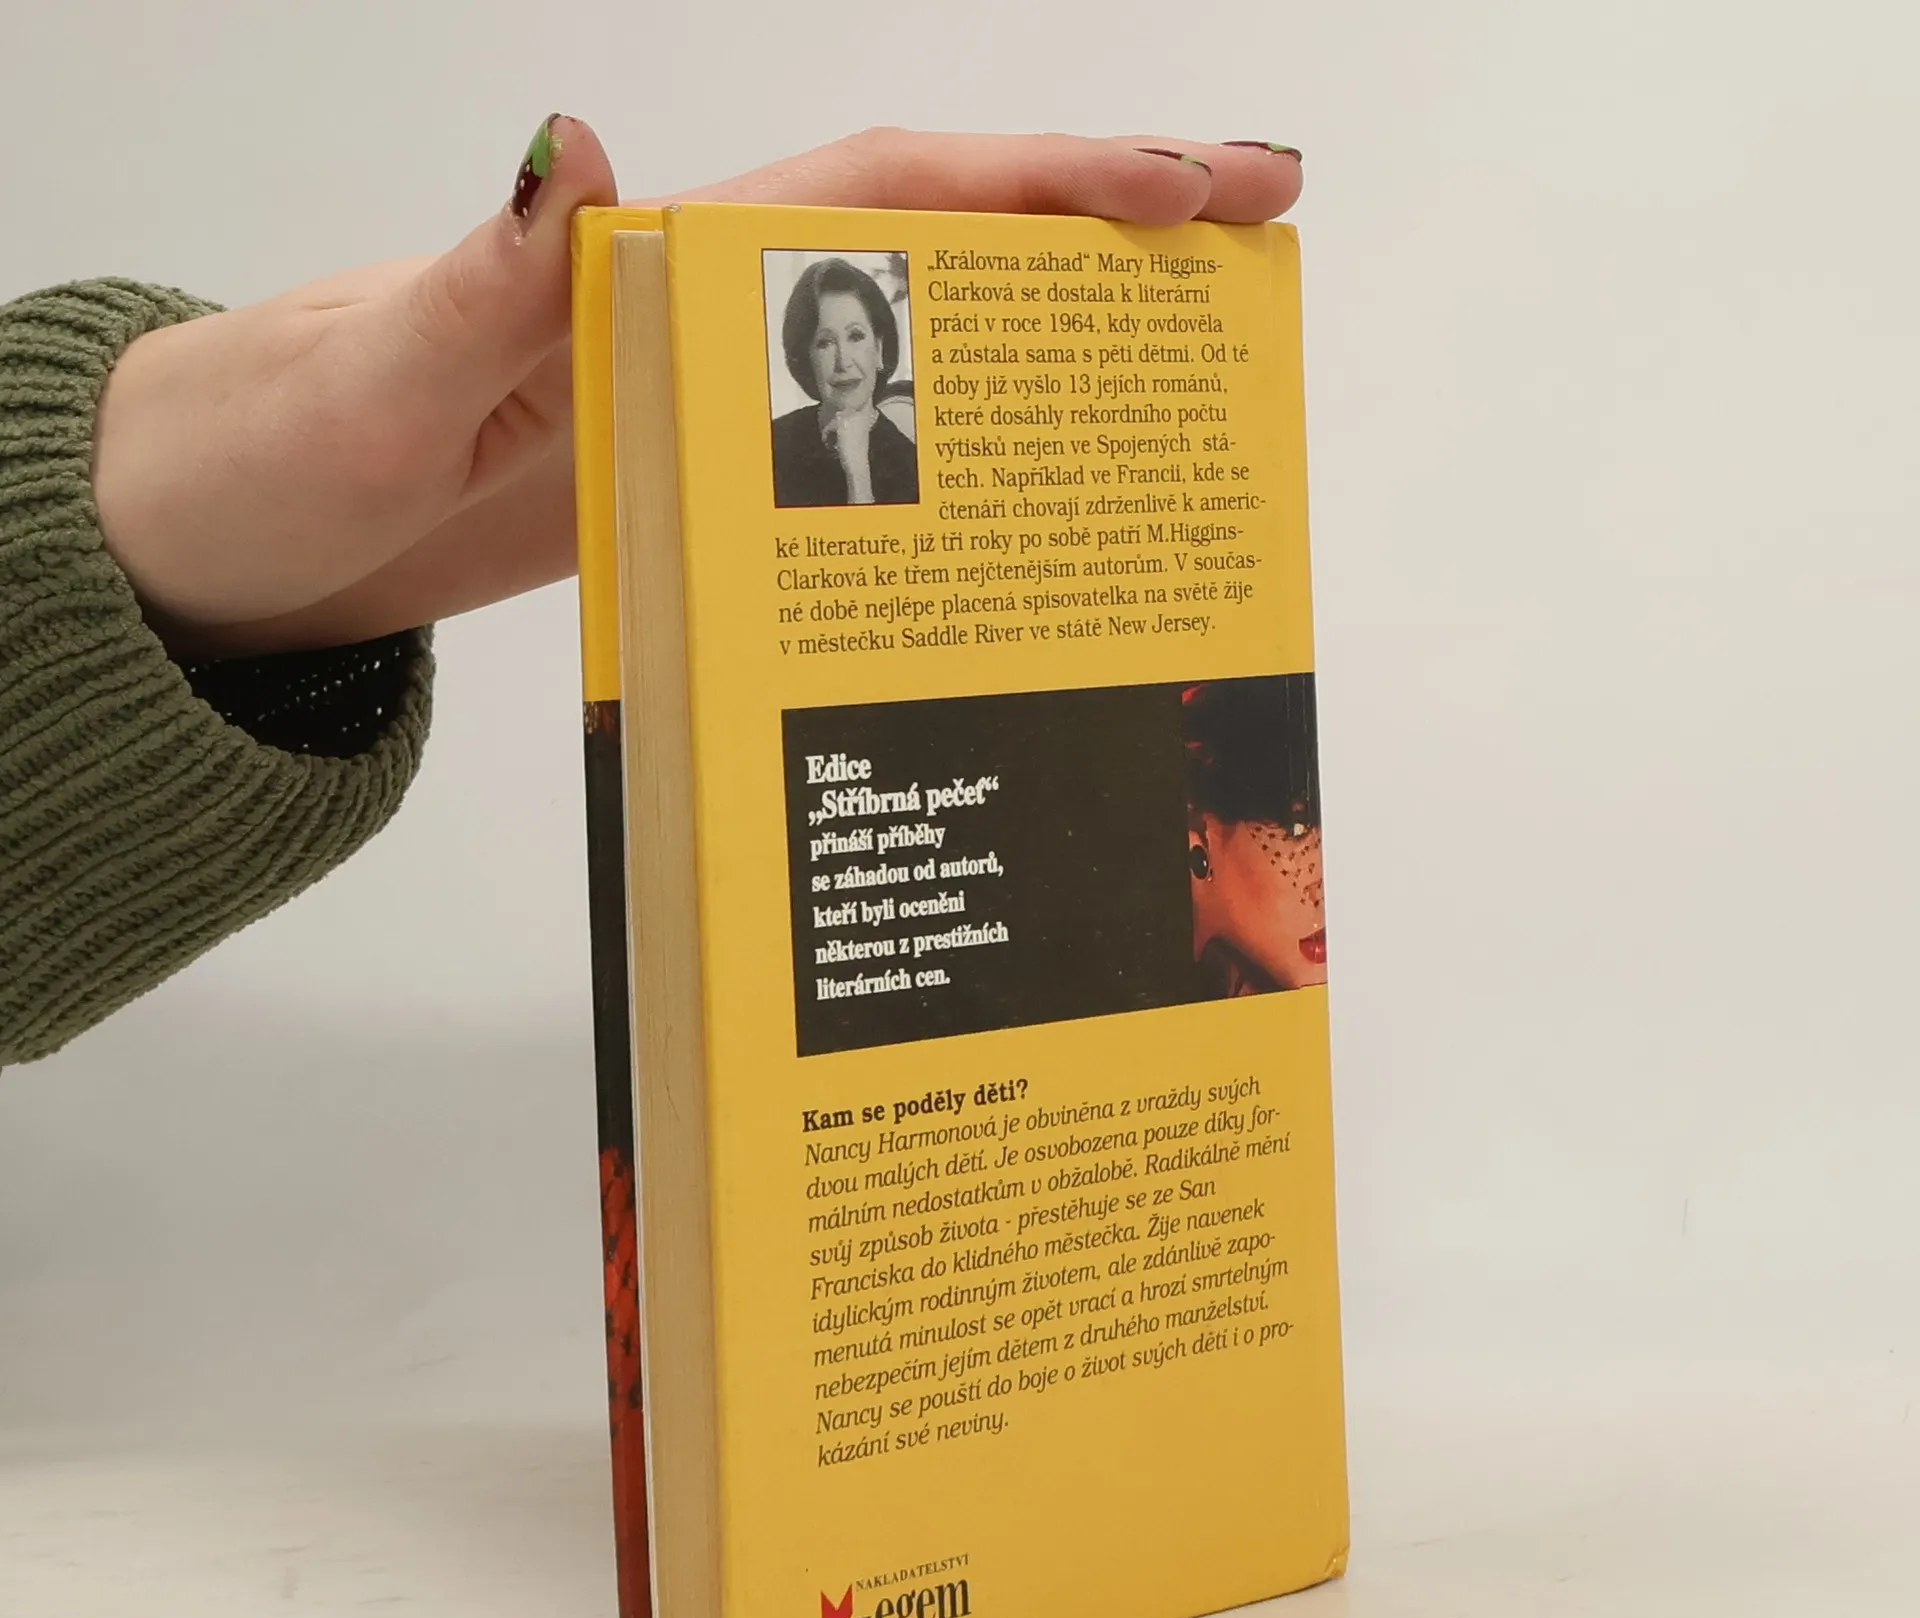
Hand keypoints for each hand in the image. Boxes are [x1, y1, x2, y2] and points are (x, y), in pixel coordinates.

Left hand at [92, 123, 1302, 658]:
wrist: (232, 538)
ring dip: (1049, 334)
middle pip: (936, 241)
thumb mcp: (378, 378)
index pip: (883, 195)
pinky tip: (1018, 490)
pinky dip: (949, 441)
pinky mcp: (690, 467)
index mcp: (652, 271)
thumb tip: (580, 149)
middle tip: (1257, 237)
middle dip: (1103, 229)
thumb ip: (482, 281)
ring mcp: (701, 391)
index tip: (1191, 189)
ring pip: (910, 336)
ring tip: (1189, 361)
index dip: (1043, 185)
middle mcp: (698, 313)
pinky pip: (848, 439)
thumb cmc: (282, 451)